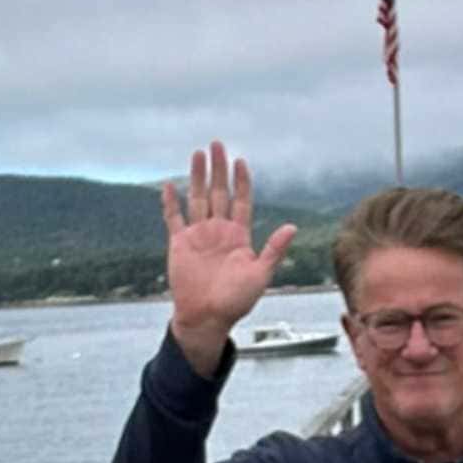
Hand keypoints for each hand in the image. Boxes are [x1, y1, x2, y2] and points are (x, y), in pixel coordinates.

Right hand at [163, 142, 296, 371]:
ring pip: (198, 199)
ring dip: (197, 177)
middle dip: (218, 169)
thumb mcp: (260, 275)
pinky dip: (170, 203)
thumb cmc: (236, 302)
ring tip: (198, 154)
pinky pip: (173, 219)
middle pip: (219, 192)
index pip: (240, 200)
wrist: (207, 319)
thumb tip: (293, 227)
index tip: (240, 161)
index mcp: (238, 235)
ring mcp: (198, 236)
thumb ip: (274, 250)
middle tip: (216, 144)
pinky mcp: (179, 244)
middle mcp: (218, 231)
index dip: (241, 181)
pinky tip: (169, 185)